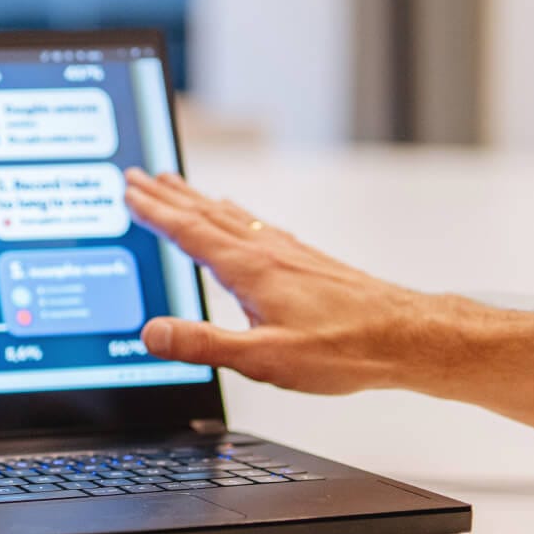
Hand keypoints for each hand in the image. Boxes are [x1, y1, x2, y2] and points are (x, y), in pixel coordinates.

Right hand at [123, 168, 460, 394]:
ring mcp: (288, 252)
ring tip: (175, 185)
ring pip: (230, 216)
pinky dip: (231, 213)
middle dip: (167, 194)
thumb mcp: (263, 358)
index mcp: (249, 269)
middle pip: (205, 213)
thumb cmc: (343, 348)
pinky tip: (235, 216)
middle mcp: (266, 251)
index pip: (189, 232)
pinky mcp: (305, 260)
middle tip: (139, 175)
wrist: (404, 337)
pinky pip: (255, 225)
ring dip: (196, 199)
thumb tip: (154, 333)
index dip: (154, 211)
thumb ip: (204, 345)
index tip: (128, 190)